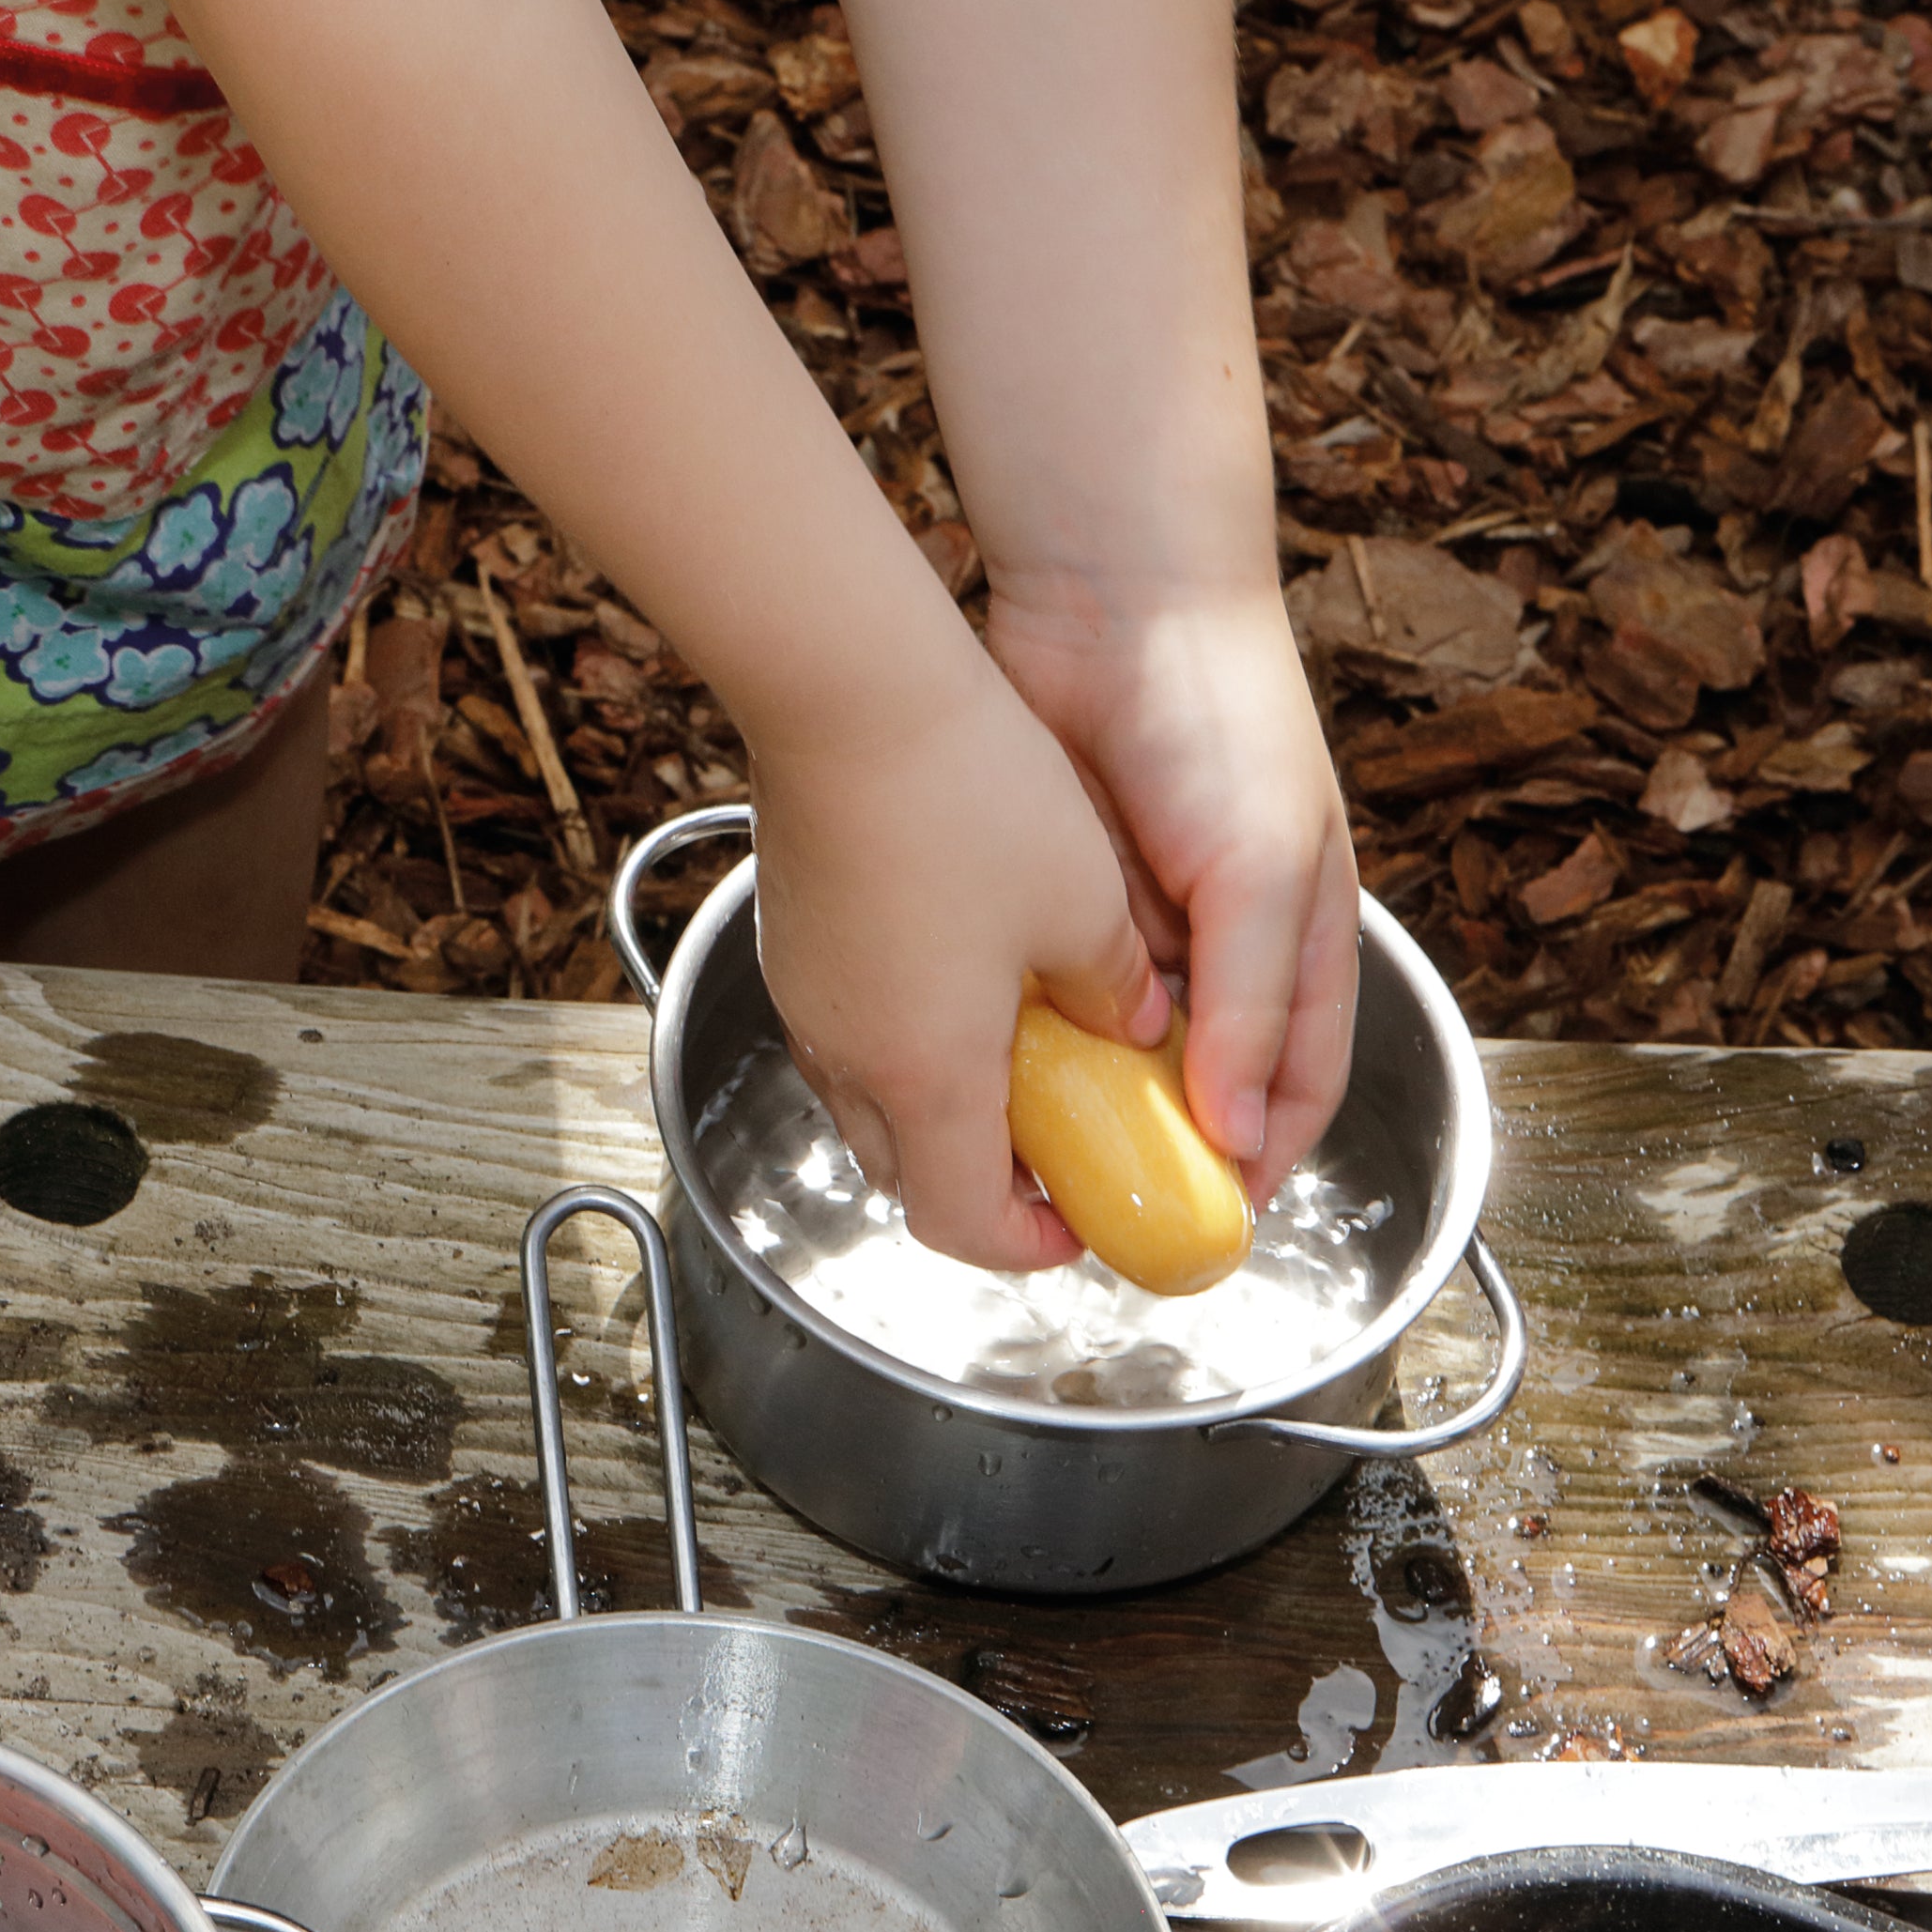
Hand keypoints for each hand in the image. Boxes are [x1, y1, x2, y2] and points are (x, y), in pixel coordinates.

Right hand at [746, 661, 1166, 1274]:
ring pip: (872, 1105)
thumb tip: (1136, 1018)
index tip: (1082, 1217)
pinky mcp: (794, 942)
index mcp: (928, 1073)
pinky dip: (903, 1043)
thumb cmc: (967, 792)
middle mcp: (851, 1056)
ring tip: (1021, 1061)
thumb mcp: (1085, 904)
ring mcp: (809, 998)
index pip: (965, 1224)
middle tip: (1060, 1146)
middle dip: (986, 1183)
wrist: (846, 686)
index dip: (1028, 1245)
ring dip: (943, 1111)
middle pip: (909, 1178)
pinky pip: (847, 1032)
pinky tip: (962, 978)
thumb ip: (1117, 989)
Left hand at [979, 577, 1358, 1197]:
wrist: (1113, 600)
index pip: (1290, 1096)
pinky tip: (987, 1073)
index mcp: (1296, 948)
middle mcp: (1217, 950)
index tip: (1197, 1230)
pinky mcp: (1055, 898)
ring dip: (1077, 1098)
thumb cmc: (1225, 724)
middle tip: (1092, 1209)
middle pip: (1190, 1087)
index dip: (1253, 1169)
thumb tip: (1239, 1140)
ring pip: (1108, 1050)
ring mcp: (1133, 926)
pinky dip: (1020, 1036)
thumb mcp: (1257, 874)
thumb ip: (1251, 1006)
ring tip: (1031, 1156)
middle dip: (1147, 1146)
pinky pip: (1038, 994)